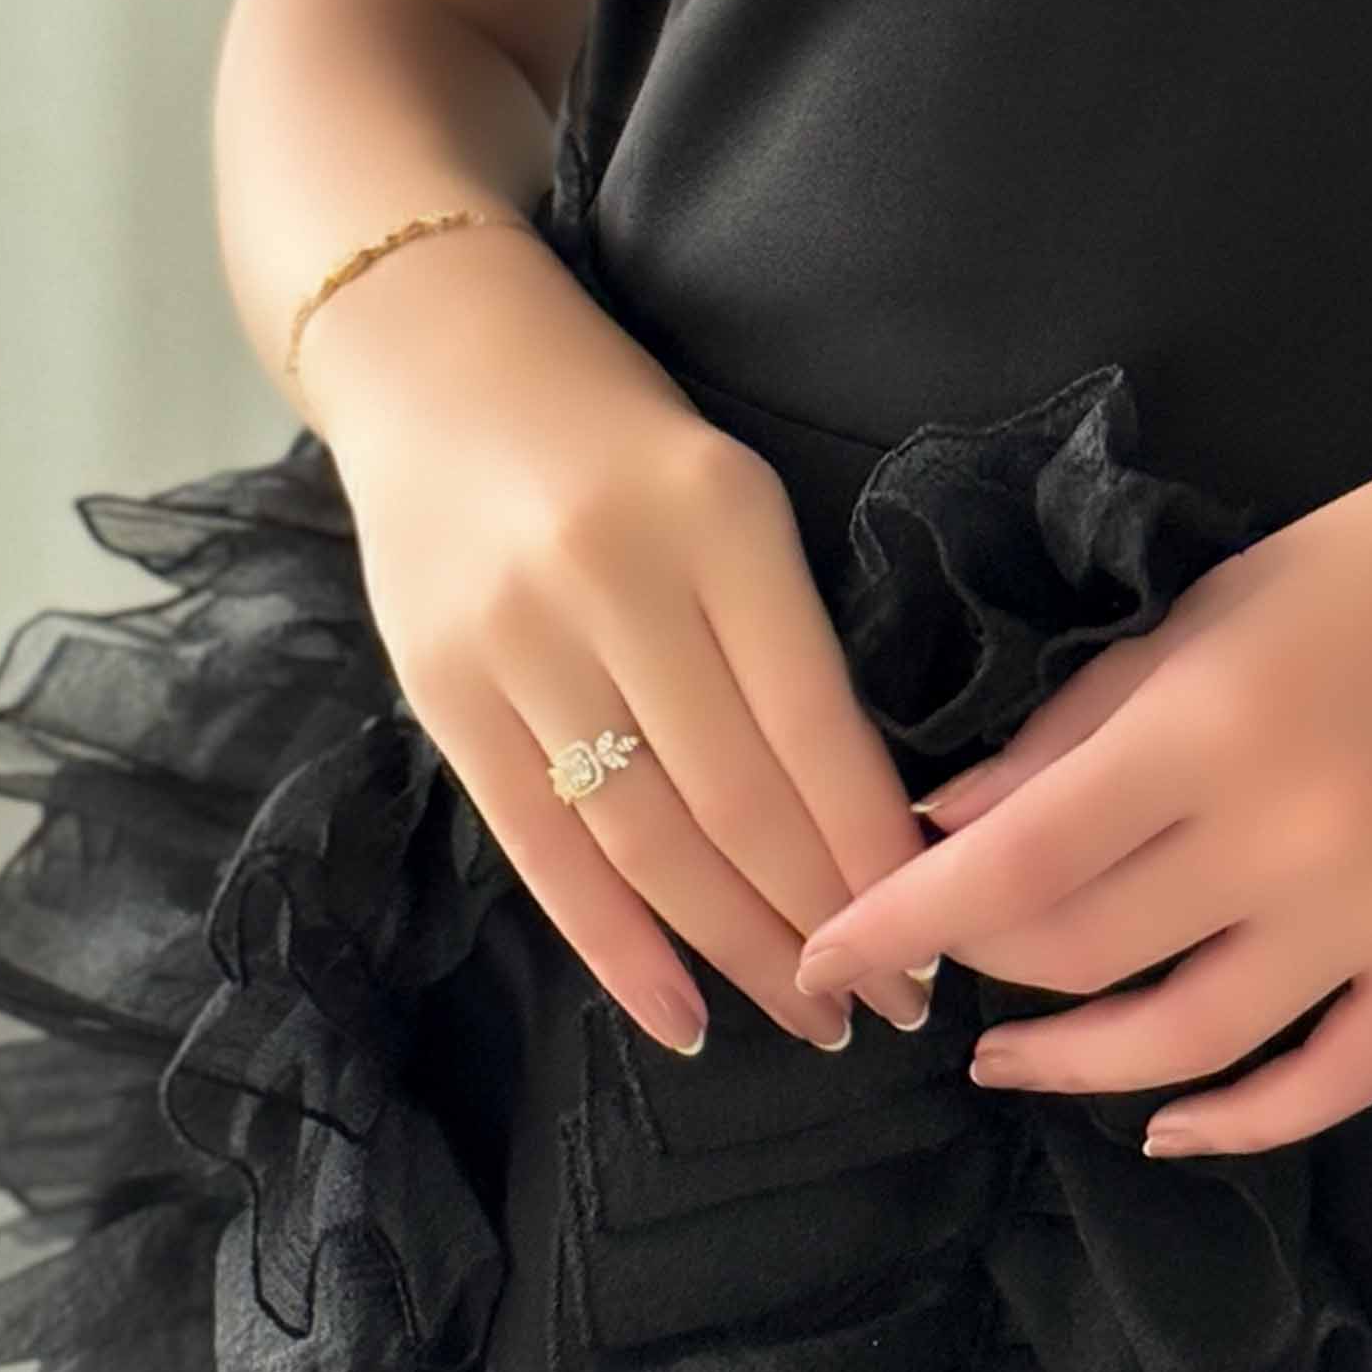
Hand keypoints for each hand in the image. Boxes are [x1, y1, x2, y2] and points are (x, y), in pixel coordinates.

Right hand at [303, 218, 939, 1053]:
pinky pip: (539, 845)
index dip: (875, 845)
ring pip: (644, 836)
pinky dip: (613, 944)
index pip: (813, 722)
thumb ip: (786, 635)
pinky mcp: (440, 691)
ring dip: (734, 947)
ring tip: (807, 1015)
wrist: (431, 356)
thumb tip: (868, 816)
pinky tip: (678, 1012)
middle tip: (894, 1004)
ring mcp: (514, 642)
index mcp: (717, 521)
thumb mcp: (733, 494)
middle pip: (734, 796)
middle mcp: (613, 583)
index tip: (939, 929)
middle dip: (824, 919)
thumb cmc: (619, 435)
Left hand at [787, 419, 1371, 1151]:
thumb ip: (1077, 726)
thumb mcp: (1213, 606)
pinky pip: (1333, 1079)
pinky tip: (1170, 1122)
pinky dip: (1241, 1121)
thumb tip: (946, 827)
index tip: (825, 956)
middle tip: (938, 966)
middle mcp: (1286, 836)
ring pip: (1189, 1044)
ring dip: (1078, 1068)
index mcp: (1208, 726)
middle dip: (983, 975)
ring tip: (1013, 1058)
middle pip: (1083, 959)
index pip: (1012, 868)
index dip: (900, 925)